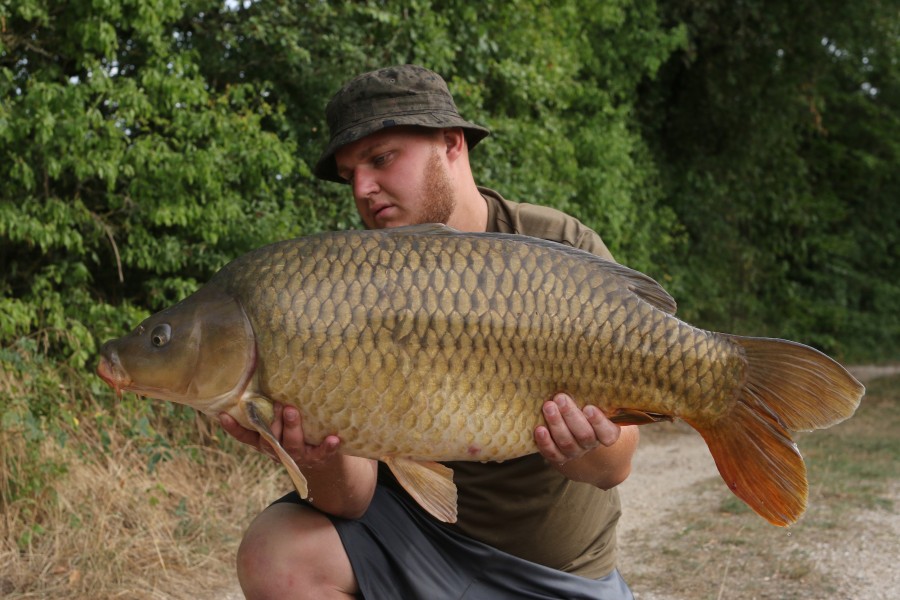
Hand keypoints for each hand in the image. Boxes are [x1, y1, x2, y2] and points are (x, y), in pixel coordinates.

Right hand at [219, 402, 340, 468]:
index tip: (223, 415)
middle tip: (278, 404)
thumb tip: (263, 369)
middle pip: (270, 439)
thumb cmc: (293, 430)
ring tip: (293, 412)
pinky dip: (327, 447)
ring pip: (292, 445)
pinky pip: (321, 453)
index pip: (245, 435)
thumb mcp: (277, 422)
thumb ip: (268, 406)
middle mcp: (276, 450)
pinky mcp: (316, 458)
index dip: (233, 427)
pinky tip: (334, 438)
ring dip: (292, 428)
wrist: (319, 456)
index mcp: (263, 441)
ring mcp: (296, 455)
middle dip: (273, 422)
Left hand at [534, 393, 620, 464]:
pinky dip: (545, 442)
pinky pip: (552, 453)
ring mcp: (575, 452)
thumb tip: (583, 372)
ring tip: (548, 406)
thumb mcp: (593, 401)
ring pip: (566, 442)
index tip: (589, 408)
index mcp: (605, 432)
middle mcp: (591, 444)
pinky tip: (539, 429)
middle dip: (571, 416)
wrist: (573, 428)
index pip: (608, 433)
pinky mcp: (559, 456)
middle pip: (584, 435)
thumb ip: (591, 395)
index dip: (599, 422)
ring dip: (556, 424)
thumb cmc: (584, 407)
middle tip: (560, 398)